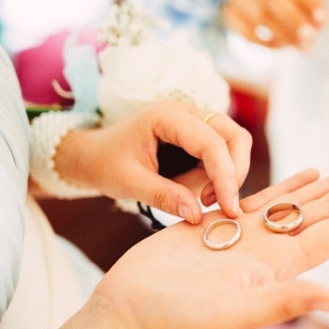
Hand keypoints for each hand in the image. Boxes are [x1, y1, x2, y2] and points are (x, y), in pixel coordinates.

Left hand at [54, 100, 251, 220]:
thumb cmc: (105, 163)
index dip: (226, 176)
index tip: (229, 208)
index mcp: (167, 116)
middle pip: (235, 137)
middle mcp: (187, 112)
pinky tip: (196, 191)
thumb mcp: (129, 183)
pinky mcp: (200, 136)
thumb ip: (164, 197)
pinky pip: (224, 154)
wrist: (93, 155)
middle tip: (216, 204)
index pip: (212, 143)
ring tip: (199, 198)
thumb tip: (197, 215)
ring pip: (234, 145)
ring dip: (227, 175)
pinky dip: (219, 176)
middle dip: (234, 173)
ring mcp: (196, 122)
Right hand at [92, 165, 328, 328]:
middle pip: (322, 213)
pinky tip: (305, 176)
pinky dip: (285, 185)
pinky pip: (260, 199)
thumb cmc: (178, 320)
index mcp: (278, 268)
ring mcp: (244, 236)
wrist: (130, 313)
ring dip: (327, 186)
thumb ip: (286, 301)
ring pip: (296, 202)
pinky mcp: (218, 224)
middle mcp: (268, 250)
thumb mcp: (236, 313)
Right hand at [223, 0, 327, 50]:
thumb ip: (313, 7)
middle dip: (293, 19)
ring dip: (283, 35)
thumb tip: (320, 23)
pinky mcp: (229, 14)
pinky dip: (266, 43)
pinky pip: (246, 32)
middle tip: (310, 37)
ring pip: (258, 15)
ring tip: (300, 47)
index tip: (322, 19)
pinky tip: (281, 46)